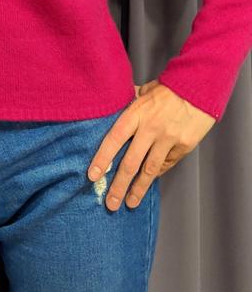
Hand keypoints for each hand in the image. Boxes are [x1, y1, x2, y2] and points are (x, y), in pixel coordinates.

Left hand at [87, 80, 216, 211]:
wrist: (198, 88)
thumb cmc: (167, 89)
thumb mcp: (143, 91)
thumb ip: (128, 104)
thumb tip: (112, 107)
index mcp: (136, 113)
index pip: (114, 139)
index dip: (103, 158)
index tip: (92, 176)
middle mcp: (150, 128)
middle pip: (131, 162)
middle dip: (119, 185)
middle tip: (110, 203)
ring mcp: (168, 139)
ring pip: (150, 170)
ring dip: (138, 189)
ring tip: (129, 203)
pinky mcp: (183, 146)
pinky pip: (166, 164)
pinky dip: (156, 174)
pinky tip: (148, 183)